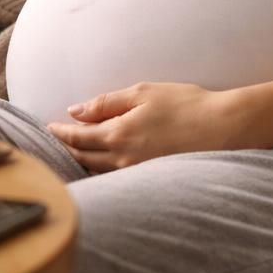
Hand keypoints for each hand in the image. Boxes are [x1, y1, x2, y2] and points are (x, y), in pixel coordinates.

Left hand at [45, 81, 245, 172]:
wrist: (223, 128)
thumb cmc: (185, 104)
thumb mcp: (143, 93)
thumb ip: (106, 102)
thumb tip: (75, 110)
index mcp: (118, 134)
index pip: (78, 137)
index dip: (61, 132)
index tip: (49, 127)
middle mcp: (123, 159)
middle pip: (83, 157)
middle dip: (67, 148)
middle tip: (56, 139)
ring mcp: (137, 173)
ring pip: (99, 170)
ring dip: (83, 160)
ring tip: (74, 151)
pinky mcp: (151, 179)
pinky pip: (117, 177)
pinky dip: (102, 169)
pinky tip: (103, 162)